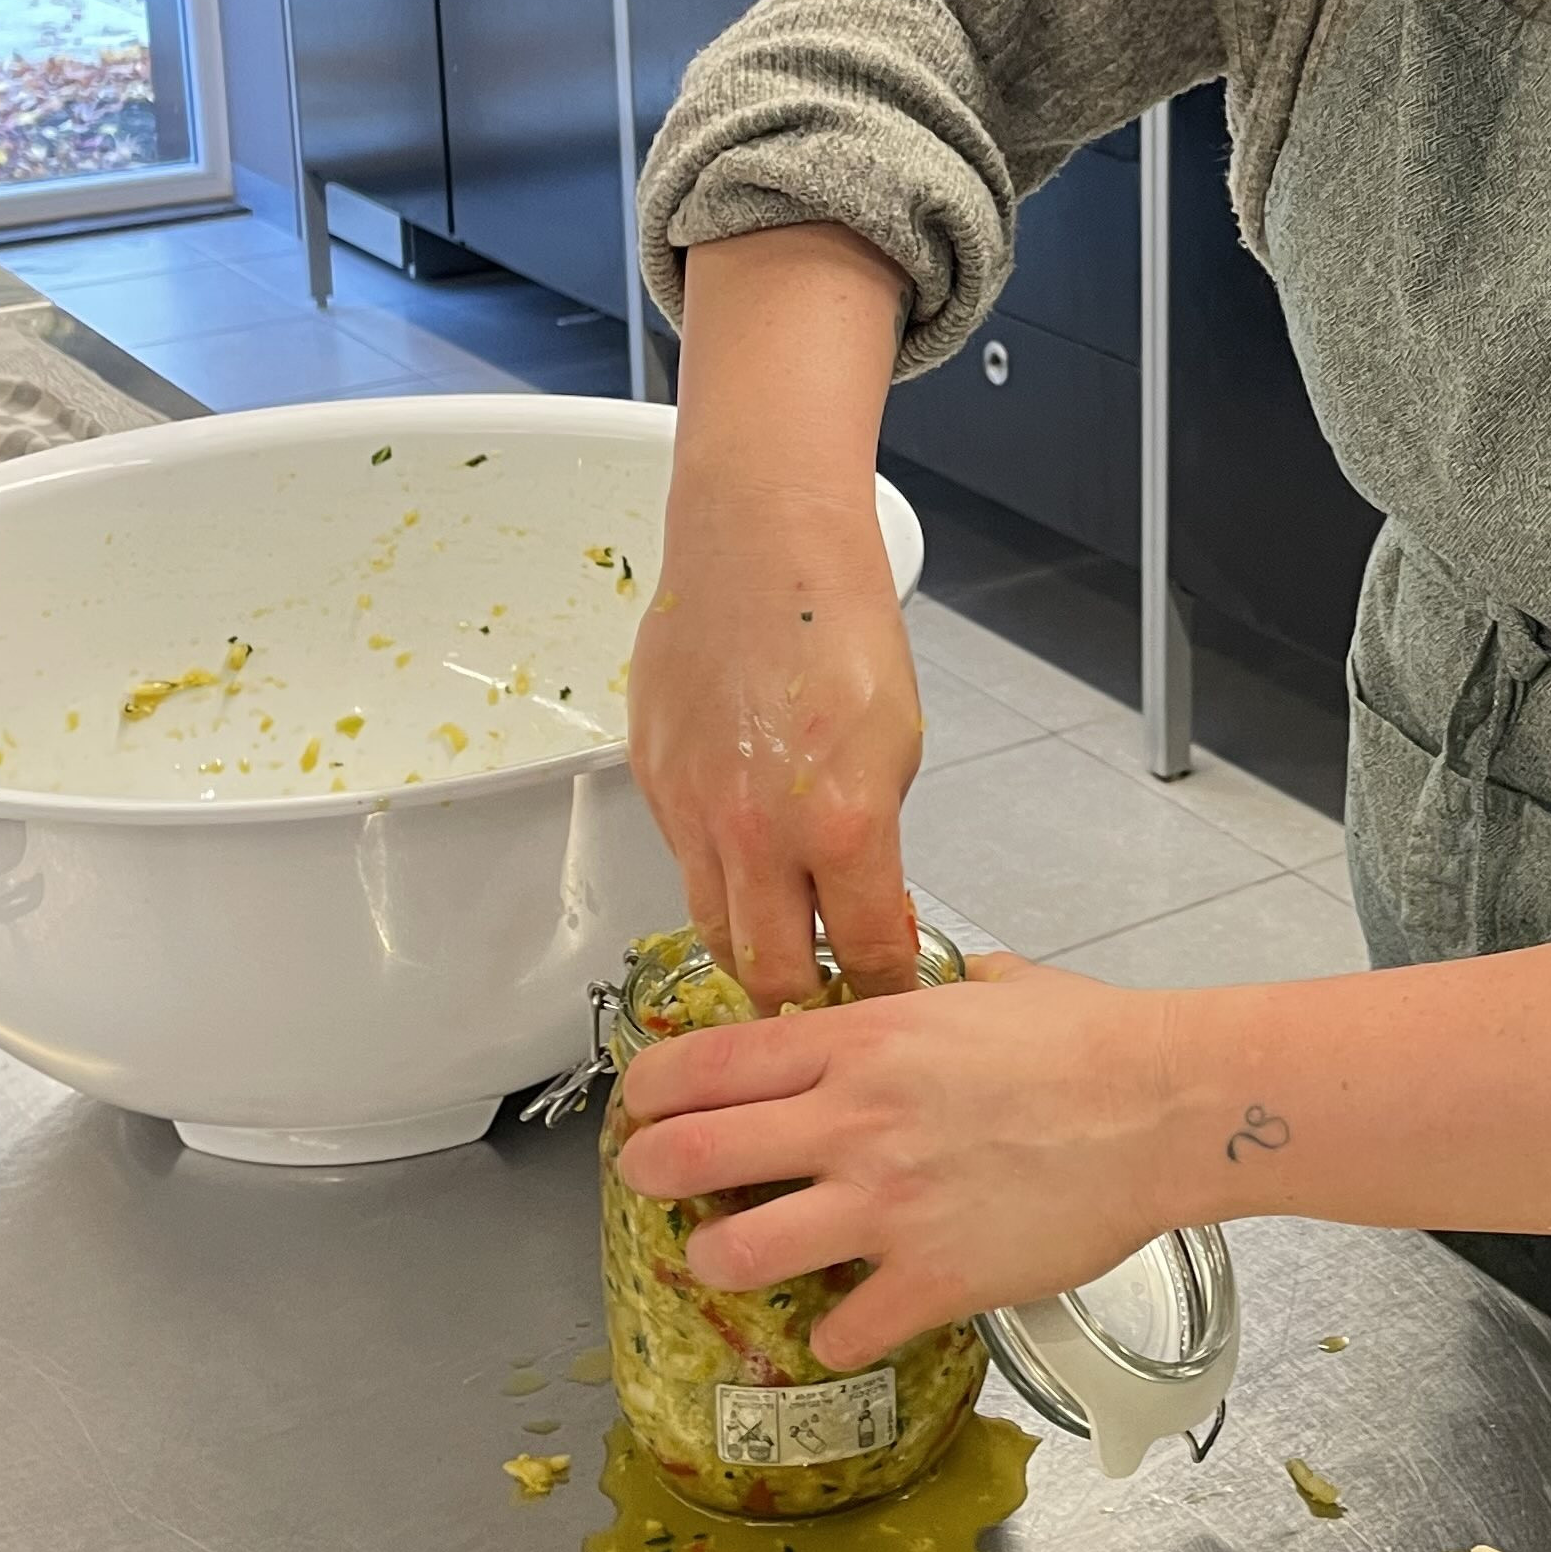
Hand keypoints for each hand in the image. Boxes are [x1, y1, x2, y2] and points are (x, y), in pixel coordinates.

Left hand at [614, 956, 1177, 1366]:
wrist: (1166, 1107)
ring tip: (736, 1263)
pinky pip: (837, 1332)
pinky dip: (832, 1336)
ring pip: (736, 1256)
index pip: (703, 1065)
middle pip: (685, 1158)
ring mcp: (886, 1208)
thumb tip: (931, 985)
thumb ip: (936, 991)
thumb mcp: (993, 986)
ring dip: (721, 1264)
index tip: (644, 1109)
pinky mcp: (931, 1281)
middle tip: (662, 1185)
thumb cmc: (1092, 1038)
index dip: (649, 1093)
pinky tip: (850, 1321)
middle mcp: (852, 1123)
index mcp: (859, 1042)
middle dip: (653, 1175)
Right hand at [626, 222, 922, 1002]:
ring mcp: (693, 813)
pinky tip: (742, 859)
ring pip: (713, 926)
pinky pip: (682, 860)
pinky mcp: (651, 784)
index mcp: (840, 828)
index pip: (862, 955)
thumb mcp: (898, 744)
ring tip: (779, 951)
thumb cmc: (842, 625)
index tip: (888, 997)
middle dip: (803, 999)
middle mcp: (757, 835)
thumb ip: (874, 837)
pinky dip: (714, 875)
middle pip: (769, 973)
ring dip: (748, 948)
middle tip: (825, 1005)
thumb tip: (860, 895)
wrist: (761, 547)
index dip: (881, 987)